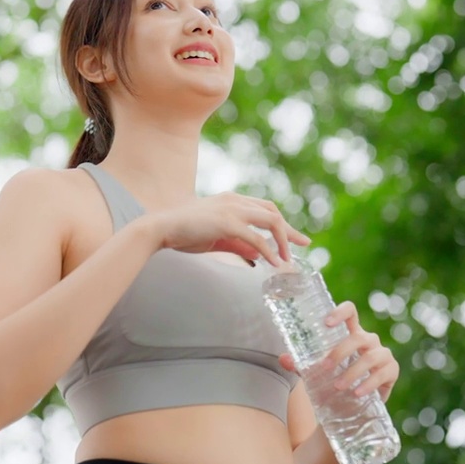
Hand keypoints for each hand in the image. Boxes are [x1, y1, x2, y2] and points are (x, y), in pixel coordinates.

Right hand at [148, 193, 309, 266]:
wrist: (161, 227)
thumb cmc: (184, 233)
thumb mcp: (216, 238)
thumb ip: (238, 245)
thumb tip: (258, 255)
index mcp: (231, 200)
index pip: (264, 208)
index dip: (281, 223)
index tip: (295, 237)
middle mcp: (235, 200)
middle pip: (273, 212)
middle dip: (289, 230)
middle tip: (303, 244)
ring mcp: (232, 209)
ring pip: (270, 221)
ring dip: (283, 240)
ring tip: (287, 259)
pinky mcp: (227, 222)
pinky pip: (257, 238)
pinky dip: (269, 250)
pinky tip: (275, 263)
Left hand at [279, 301, 398, 400]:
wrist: (354, 404)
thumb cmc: (335, 379)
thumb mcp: (317, 371)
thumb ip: (301, 364)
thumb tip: (282, 358)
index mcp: (351, 333)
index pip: (350, 313)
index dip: (340, 312)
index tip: (326, 323)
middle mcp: (368, 340)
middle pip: (358, 337)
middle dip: (340, 352)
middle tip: (325, 367)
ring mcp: (382, 354)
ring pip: (370, 357)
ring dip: (352, 372)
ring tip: (338, 386)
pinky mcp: (391, 371)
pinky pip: (382, 374)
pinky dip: (368, 384)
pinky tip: (357, 393)